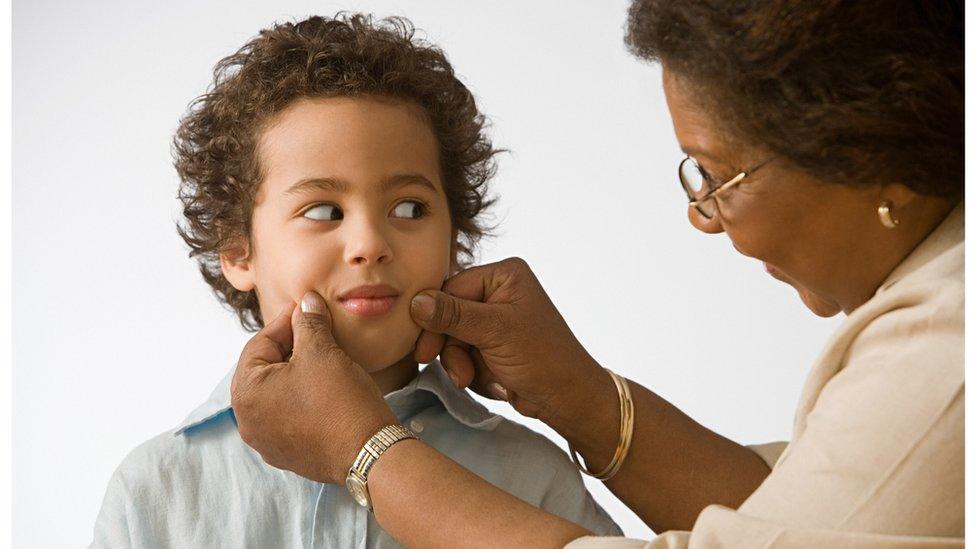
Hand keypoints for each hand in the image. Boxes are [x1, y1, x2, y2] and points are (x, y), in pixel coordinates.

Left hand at [231, 292, 396, 483]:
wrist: (370, 452)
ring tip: (322, 358)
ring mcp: (267, 443)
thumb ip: (309, 323)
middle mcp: (248, 422)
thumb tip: (306, 302)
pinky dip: (303, 399)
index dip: (284, 322)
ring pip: (278, 395)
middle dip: (289, 348)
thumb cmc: (341, 400)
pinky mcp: (289, 455)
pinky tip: (325, 389)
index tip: (305, 309)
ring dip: (296, 374)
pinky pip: (290, 417)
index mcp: (246, 394)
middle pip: (265, 371)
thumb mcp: (323, 351)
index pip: (259, 345)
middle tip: (314, 331)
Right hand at [410, 257, 604, 424]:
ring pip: (453, 340)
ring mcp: (495, 321)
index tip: (425, 349)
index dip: (434, 320)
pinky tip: (496, 381)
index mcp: (504, 276)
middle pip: (448, 317)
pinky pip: (464, 356)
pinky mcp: (492, 345)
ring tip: (480, 379)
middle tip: (460, 373)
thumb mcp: (494, 332)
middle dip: (453, 349)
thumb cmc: (543, 358)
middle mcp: (498, 293)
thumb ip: (452, 315)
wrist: (568, 399)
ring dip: (463, 364)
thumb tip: (416, 301)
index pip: (451, 289)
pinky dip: (474, 372)